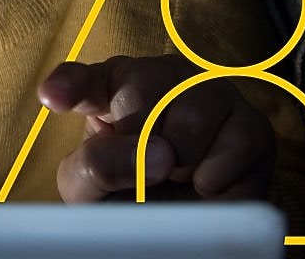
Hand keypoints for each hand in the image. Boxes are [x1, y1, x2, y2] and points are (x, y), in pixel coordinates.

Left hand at [38, 55, 273, 201]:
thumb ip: (98, 166)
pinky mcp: (251, 125)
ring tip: (177, 173)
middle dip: (138, 142)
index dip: (69, 86)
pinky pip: (233, 144)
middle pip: (139, 93)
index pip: (83, 81)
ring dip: (180, 162)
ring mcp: (210, 94)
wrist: (182, 229)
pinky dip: (215, 177)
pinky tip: (206, 180)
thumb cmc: (128, 196)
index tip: (53, 97)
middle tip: (146, 167)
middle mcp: (162, 76)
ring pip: (191, 115)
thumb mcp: (91, 190)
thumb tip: (157, 153)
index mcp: (110, 86)